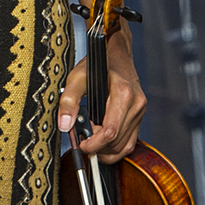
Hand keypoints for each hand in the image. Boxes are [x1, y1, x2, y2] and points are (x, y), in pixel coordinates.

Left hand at [57, 38, 145, 162]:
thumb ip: (69, 100)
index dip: (94, 144)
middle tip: (83, 141)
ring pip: (125, 145)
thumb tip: (65, 125)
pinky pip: (130, 141)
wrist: (117, 54)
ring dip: (106, 150)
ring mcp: (140, 111)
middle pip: (117, 142)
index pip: (110, 132)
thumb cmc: (99, 63)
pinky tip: (102, 142)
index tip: (81, 145)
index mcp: (123, 94)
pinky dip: (116, 147)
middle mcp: (136, 105)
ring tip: (91, 141)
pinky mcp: (139, 116)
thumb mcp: (78, 77)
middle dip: (98, 147)